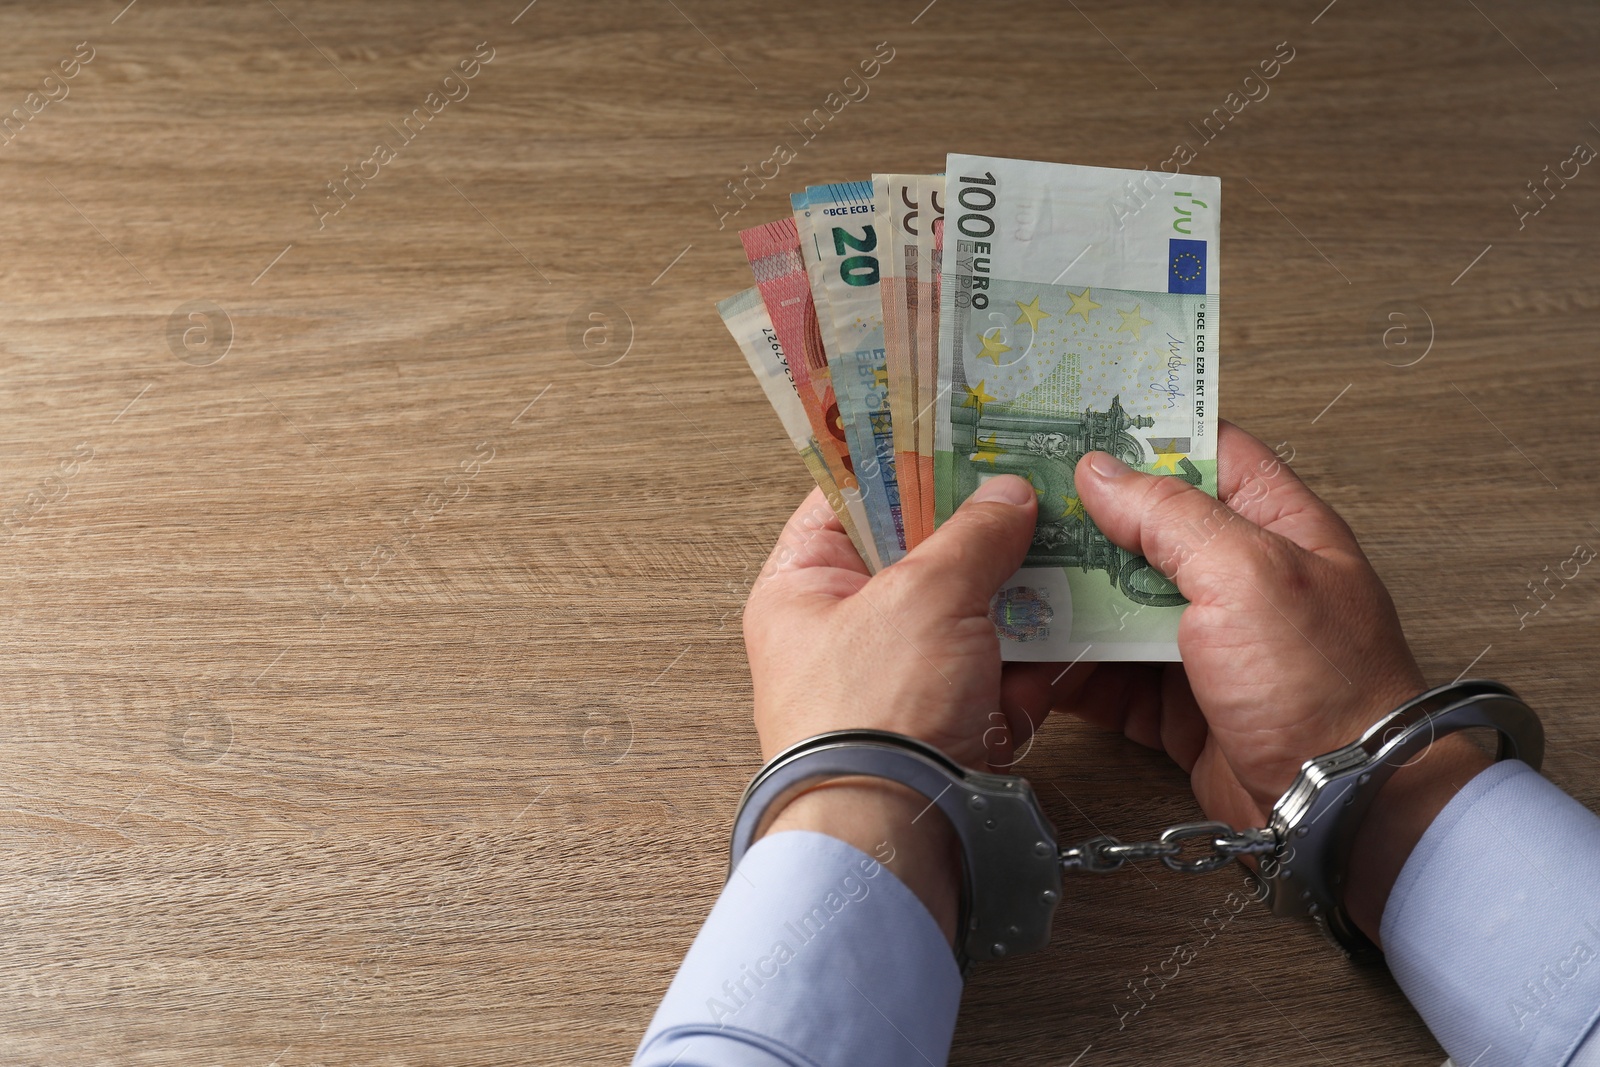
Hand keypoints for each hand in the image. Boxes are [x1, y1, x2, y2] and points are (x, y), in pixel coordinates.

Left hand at [742, 477, 1092, 939]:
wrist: (896, 835)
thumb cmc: (870, 718)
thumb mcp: (923, 594)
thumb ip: (971, 533)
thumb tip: (1005, 495)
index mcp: (801, 588)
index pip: (848, 498)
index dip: (903, 459)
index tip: (957, 426)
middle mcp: (842, 633)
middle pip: (920, 554)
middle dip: (983, 527)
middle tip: (1031, 484)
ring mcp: (899, 683)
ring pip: (969, 614)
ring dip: (1021, 590)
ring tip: (1070, 547)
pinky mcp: (948, 727)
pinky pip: (997, 674)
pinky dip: (1035, 658)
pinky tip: (1075, 627)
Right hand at [1066, 422, 1489, 941]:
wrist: (1338, 809)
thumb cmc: (1325, 687)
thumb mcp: (1248, 573)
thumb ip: (1170, 516)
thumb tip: (1102, 473)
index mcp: (1273, 526)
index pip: (1204, 453)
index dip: (1142, 434)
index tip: (1074, 421)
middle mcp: (1238, 579)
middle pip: (1144, 530)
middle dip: (1081, 519)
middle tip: (1017, 502)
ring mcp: (1205, 643)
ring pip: (1116, 602)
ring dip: (1065, 594)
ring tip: (1006, 575)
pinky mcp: (1176, 703)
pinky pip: (1108, 673)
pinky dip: (1068, 665)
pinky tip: (1028, 653)